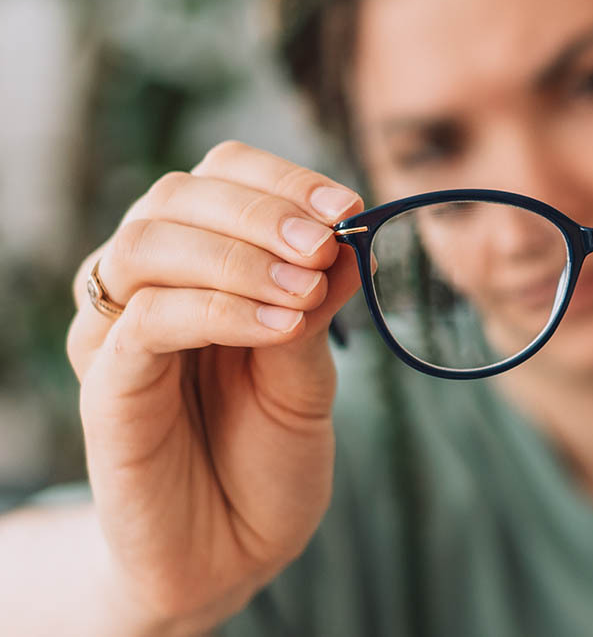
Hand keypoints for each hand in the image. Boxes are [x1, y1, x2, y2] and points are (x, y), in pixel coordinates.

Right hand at [65, 141, 363, 627]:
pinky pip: (146, 320)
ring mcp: (118, 332)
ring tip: (307, 291)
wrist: (234, 550)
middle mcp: (150, 285)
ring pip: (150, 243)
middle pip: (177, 196)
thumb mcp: (311, 373)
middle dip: (263, 209)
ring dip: (241, 254)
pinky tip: (279, 327)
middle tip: (328, 241)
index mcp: (203, 266)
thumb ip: (319, 306)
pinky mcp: (106, 385)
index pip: (220, 177)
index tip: (349, 204)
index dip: (281, 179)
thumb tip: (351, 237)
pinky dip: (218, 309)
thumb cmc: (268, 455)